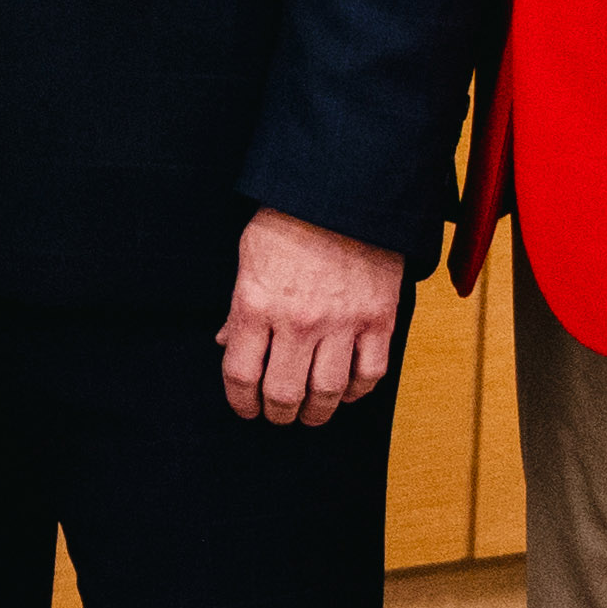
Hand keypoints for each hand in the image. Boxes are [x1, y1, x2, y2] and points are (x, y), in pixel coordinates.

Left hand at [219, 207, 406, 424]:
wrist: (345, 192)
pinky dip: (358, 391)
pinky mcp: (379, 319)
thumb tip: (227, 342)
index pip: (241, 374)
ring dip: (317, 412)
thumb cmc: (290, 220)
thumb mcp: (248, 257)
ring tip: (311, 413)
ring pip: (328, 392)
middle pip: (284, 393)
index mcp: (256, 304)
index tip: (245, 409)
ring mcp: (342, 322)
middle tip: (278, 415)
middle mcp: (298, 320)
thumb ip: (238, 306)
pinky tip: (347, 391)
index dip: (240, 402)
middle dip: (278, 414)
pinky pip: (370, 373)